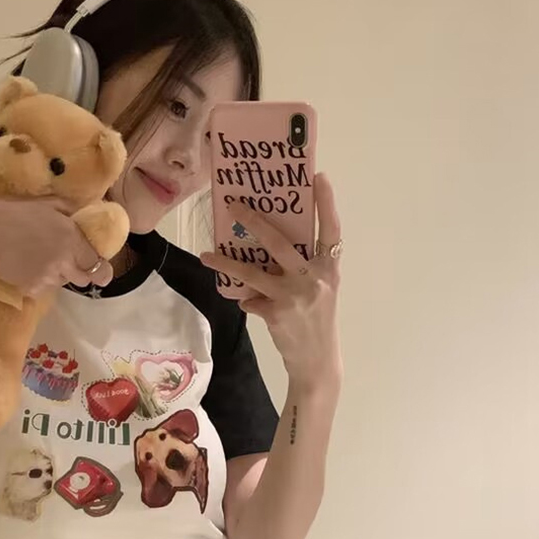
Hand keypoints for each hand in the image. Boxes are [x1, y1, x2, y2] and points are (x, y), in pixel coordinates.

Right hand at [0, 193, 114, 293]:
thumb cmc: (17, 211)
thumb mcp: (51, 204)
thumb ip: (74, 212)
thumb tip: (90, 215)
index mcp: (72, 240)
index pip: (97, 265)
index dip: (98, 265)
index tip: (96, 265)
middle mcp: (63, 262)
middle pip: (83, 279)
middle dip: (79, 271)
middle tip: (66, 260)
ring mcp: (46, 278)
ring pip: (61, 283)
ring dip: (57, 275)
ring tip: (40, 259)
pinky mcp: (30, 289)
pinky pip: (42, 289)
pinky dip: (38, 281)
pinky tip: (26, 266)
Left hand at [200, 173, 342, 388]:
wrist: (317, 362)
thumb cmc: (317, 322)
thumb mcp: (320, 291)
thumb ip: (302, 269)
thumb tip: (266, 250)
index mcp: (329, 268)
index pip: (331, 230)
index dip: (326, 203)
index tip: (318, 176)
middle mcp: (315, 278)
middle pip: (279, 242)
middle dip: (254, 221)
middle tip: (233, 205)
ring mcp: (295, 295)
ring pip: (252, 272)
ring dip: (226, 263)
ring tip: (207, 255)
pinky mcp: (277, 313)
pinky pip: (250, 300)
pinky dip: (246, 300)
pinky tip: (247, 304)